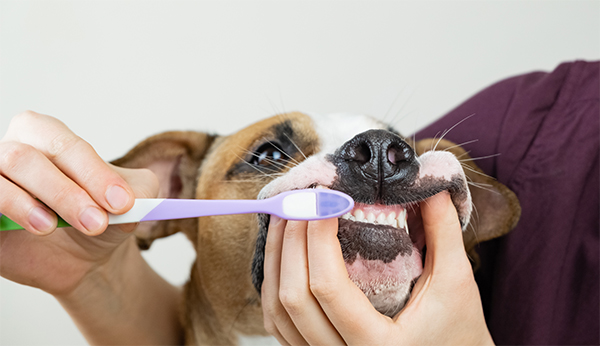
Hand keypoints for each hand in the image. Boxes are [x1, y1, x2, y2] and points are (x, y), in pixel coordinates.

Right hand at [0, 111, 158, 295]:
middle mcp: (12, 151)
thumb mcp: (132, 199)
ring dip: (29, 204)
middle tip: (97, 222)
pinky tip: (33, 228)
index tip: (122, 203)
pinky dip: (7, 213)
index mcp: (46, 135)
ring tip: (54, 227)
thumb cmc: (102, 213)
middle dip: (65, 192)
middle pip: (26, 158)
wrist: (86, 254)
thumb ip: (138, 192)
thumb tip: (128, 200)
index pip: (65, 145)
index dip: (93, 173)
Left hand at [261, 192, 493, 344]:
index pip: (327, 287)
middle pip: (293, 298)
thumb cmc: (459, 331)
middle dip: (291, 241)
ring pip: (278, 312)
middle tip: (302, 201)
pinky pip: (279, 323)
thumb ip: (443, 230)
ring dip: (275, 260)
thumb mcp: (456, 282)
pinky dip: (274, 284)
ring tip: (285, 218)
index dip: (317, 237)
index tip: (324, 200)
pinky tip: (283, 253)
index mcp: (377, 345)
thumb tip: (430, 183)